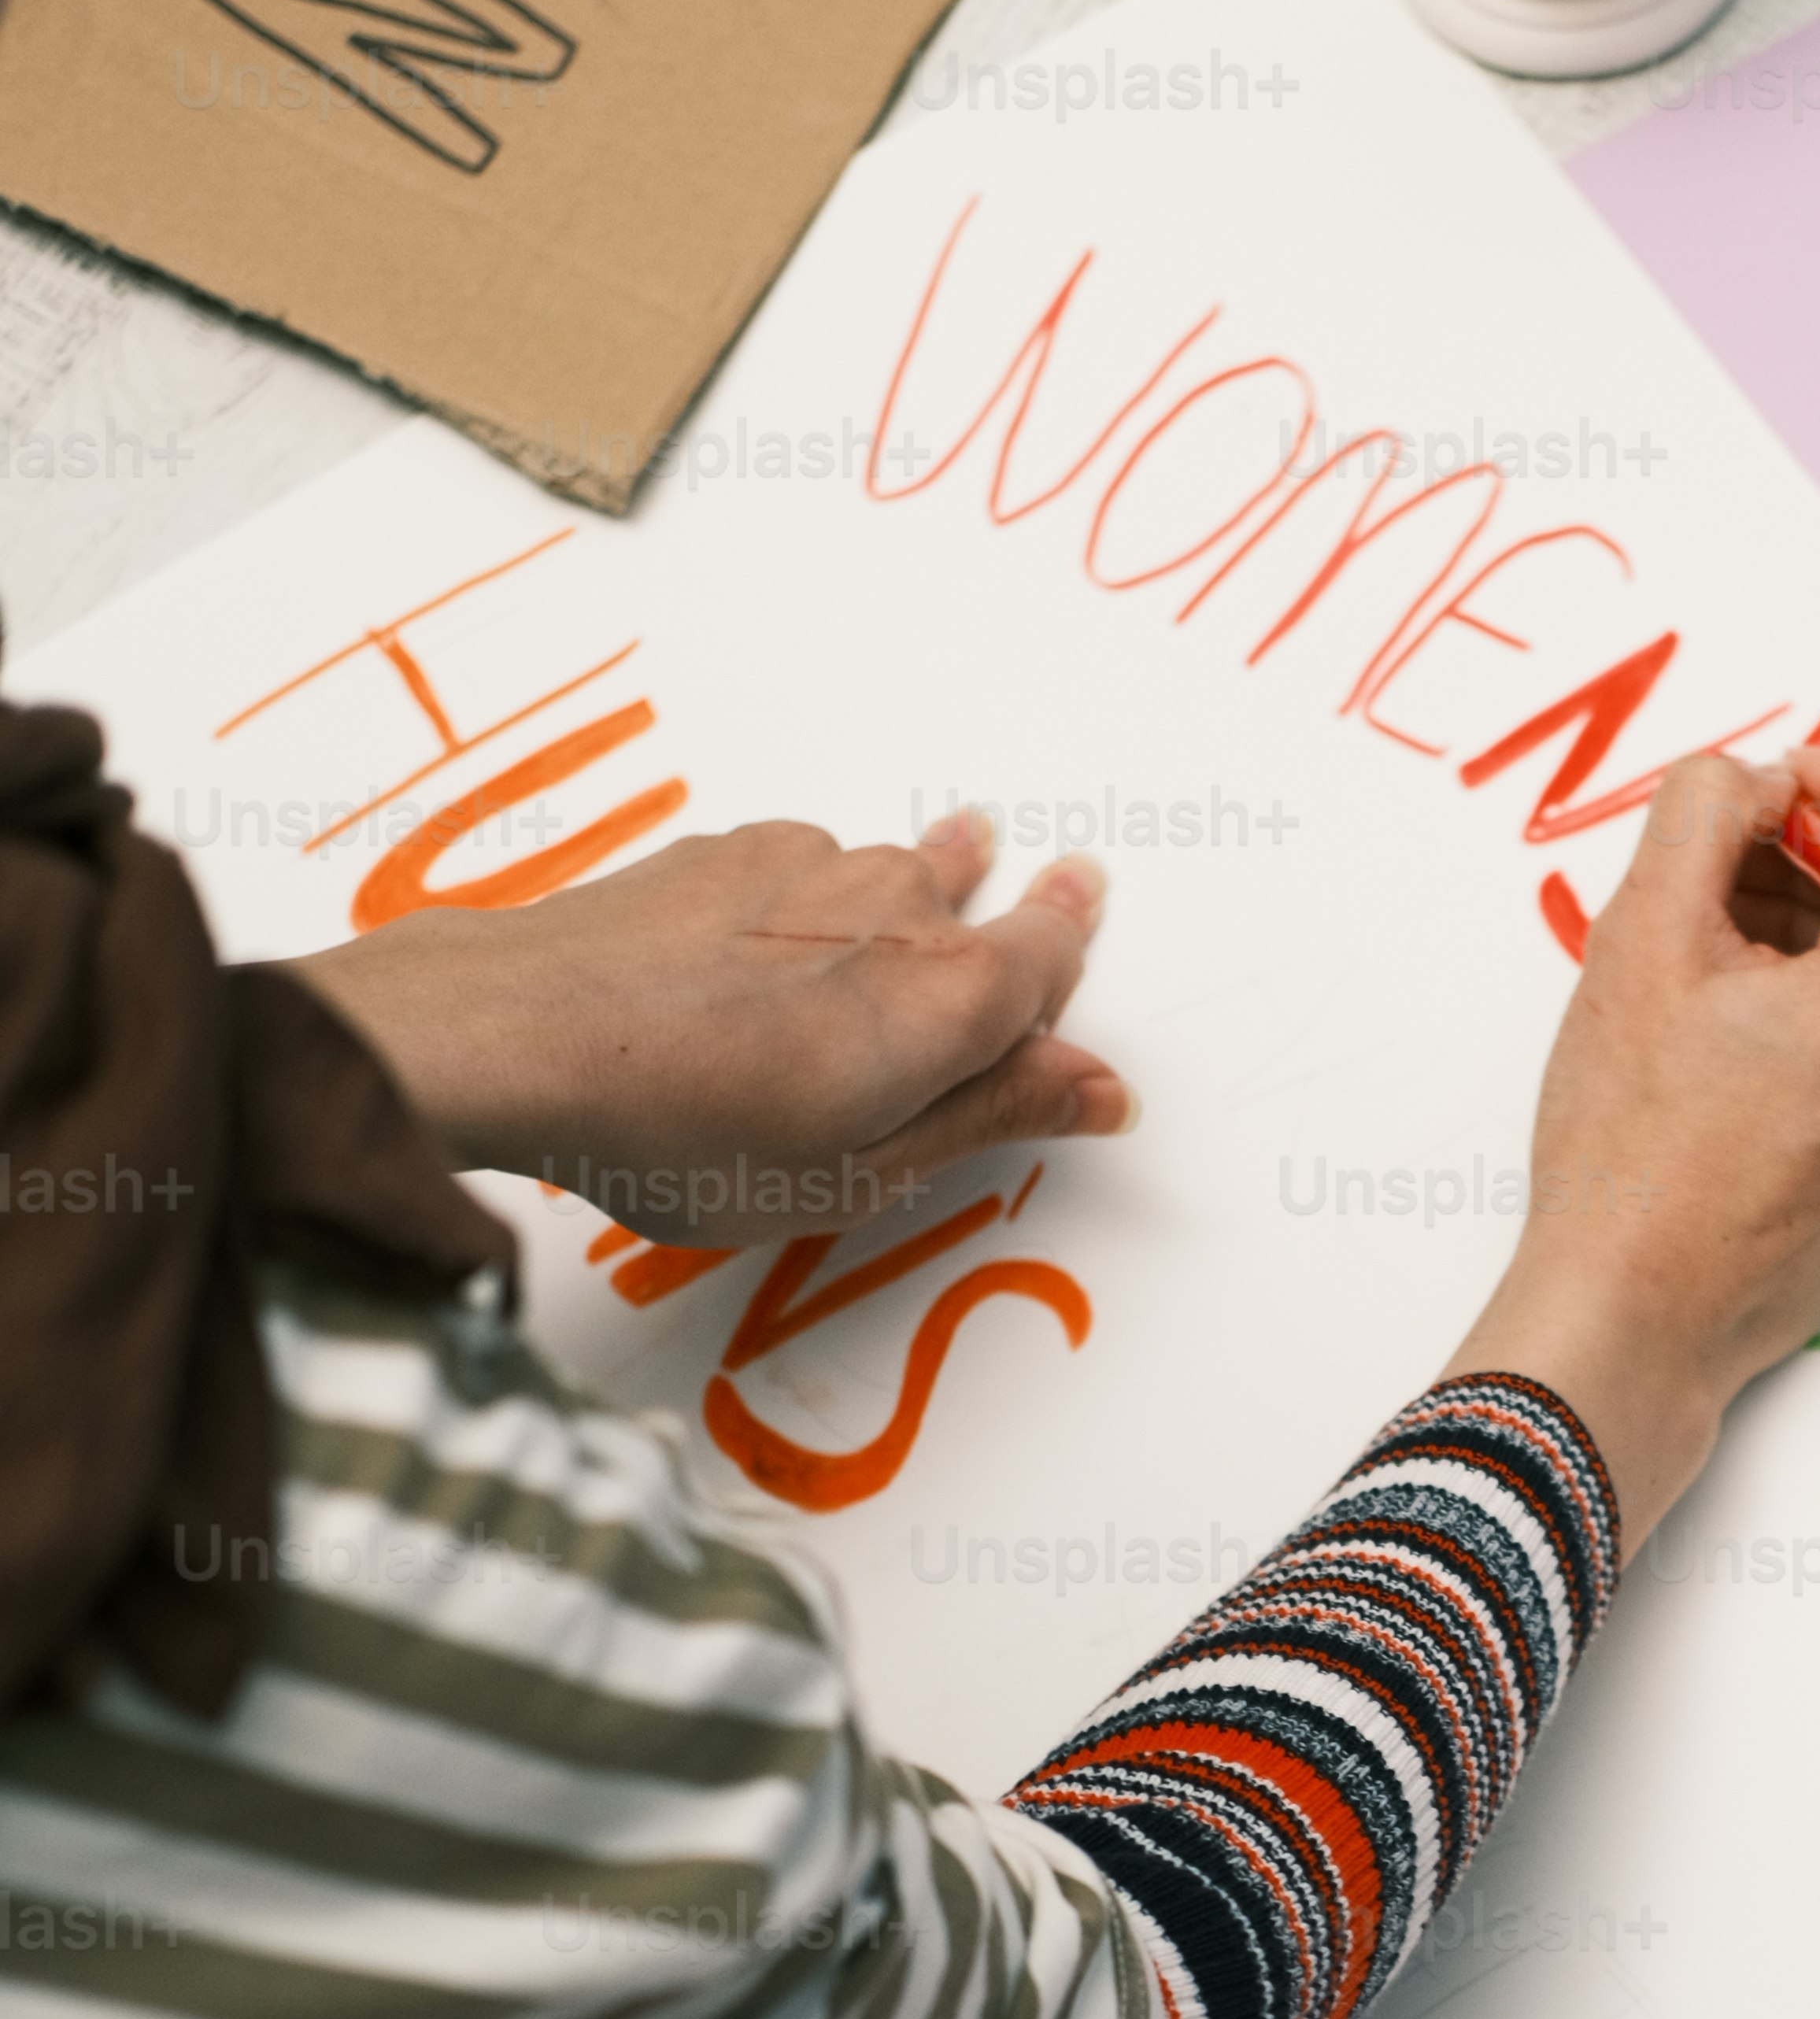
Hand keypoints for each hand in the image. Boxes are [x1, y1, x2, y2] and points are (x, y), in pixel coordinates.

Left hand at [288, 807, 1133, 1244]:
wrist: (522, 1034)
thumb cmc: (690, 1128)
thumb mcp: (864, 1170)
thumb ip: (990, 1116)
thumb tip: (1098, 1088)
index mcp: (954, 996)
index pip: (1054, 949)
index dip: (1073, 938)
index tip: (1084, 904)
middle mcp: (898, 904)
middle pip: (974, 907)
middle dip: (987, 923)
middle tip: (993, 928)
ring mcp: (809, 864)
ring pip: (888, 881)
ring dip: (895, 911)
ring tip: (874, 955)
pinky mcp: (728, 849)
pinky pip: (805, 872)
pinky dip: (806, 908)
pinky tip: (761, 960)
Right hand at [1444, 743, 1819, 1549]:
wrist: (1641, 1318)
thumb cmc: (1638, 1150)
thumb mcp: (1647, 938)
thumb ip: (1703, 813)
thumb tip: (1752, 778)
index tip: (1751, 799)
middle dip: (1809, 854)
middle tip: (1705, 875)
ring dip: (1806, 923)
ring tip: (1701, 957)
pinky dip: (1819, 993)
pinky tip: (1725, 1024)